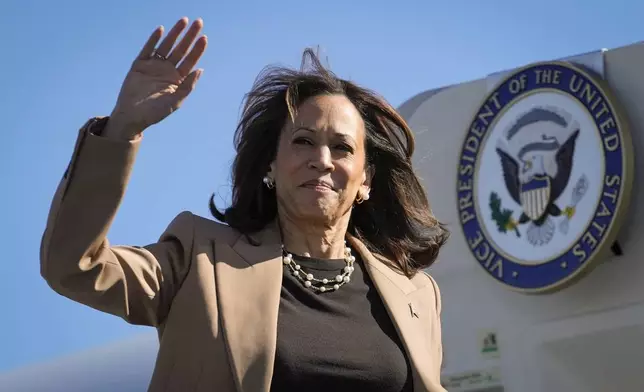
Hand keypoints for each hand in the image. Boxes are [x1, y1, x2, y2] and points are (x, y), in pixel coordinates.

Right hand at [105, 18, 207, 139]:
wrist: (132, 116)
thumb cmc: (155, 113)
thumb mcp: (175, 101)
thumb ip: (187, 86)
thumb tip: (200, 70)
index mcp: (177, 79)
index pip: (190, 61)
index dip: (197, 49)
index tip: (204, 37)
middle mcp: (167, 70)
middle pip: (181, 49)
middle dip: (189, 36)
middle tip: (198, 22)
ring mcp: (153, 66)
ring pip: (166, 46)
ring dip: (175, 33)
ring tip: (183, 21)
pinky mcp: (139, 64)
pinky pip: (148, 49)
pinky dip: (154, 39)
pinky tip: (161, 30)